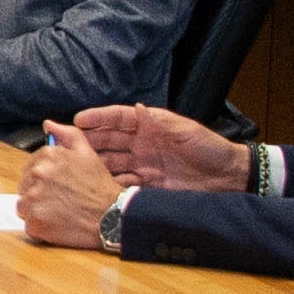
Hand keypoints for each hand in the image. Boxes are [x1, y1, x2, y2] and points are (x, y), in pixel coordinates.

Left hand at [16, 127, 127, 249]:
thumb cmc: (100, 187)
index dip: (43, 179)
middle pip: (25, 186)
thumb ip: (68, 135)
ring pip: (24, 206)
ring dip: (38, 210)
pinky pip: (29, 224)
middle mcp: (38, 174)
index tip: (57, 186)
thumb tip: (48, 125)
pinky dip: (40, 227)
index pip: (30, 167)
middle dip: (39, 193)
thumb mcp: (87, 153)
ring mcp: (34, 198)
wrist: (111, 217)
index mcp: (48, 156)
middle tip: (61, 200)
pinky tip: (58, 224)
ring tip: (60, 212)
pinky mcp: (34, 221)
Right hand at [68, 101, 244, 191]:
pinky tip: (98, 185)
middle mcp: (142, 144)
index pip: (118, 118)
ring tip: (75, 166)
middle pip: (108, 140)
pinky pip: (123, 183)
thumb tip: (137, 108)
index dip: (98, 118)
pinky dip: (110, 183)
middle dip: (87, 140)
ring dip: (94, 163)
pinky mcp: (148, 184)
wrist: (228, 178)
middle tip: (65, 144)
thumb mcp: (186, 130)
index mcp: (150, 125)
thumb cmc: (210, 148)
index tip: (77, 120)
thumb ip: (160, 121)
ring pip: (111, 162)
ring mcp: (143, 164)